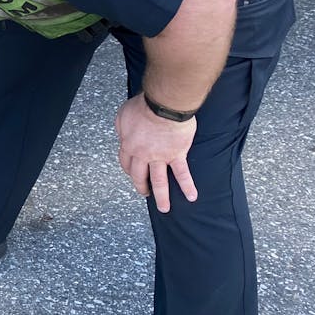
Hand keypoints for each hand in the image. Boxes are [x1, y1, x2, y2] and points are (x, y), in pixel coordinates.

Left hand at [114, 93, 197, 212]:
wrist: (163, 105)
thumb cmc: (143, 106)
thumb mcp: (123, 115)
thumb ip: (121, 128)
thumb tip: (122, 135)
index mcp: (128, 145)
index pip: (126, 163)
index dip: (129, 169)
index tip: (132, 173)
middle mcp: (142, 155)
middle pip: (139, 176)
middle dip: (141, 186)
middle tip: (144, 193)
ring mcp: (160, 157)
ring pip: (159, 181)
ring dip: (162, 197)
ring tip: (164, 208)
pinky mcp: (177, 155)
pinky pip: (182, 173)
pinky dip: (187, 186)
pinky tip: (192, 196)